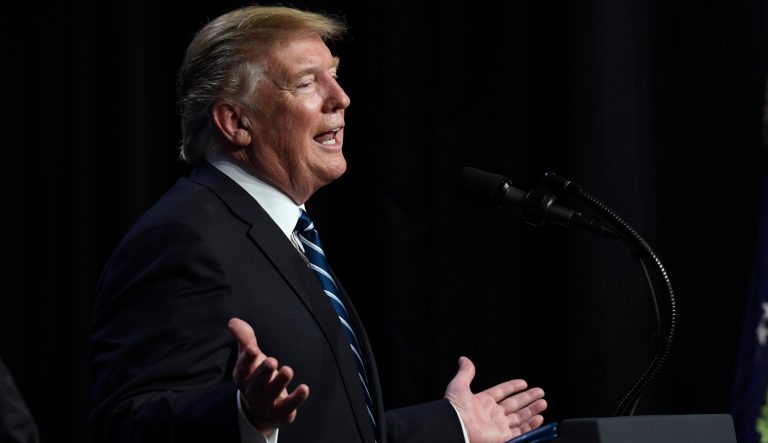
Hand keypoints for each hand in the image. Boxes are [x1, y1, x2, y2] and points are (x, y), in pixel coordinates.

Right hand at [228, 318, 309, 433]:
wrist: (259, 412)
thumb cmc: (255, 376)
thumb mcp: (249, 357)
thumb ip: (245, 338)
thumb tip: (233, 321)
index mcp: (243, 377)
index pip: (242, 368)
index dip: (247, 359)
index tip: (253, 349)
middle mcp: (252, 392)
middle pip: (256, 383)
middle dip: (263, 372)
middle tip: (272, 361)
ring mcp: (266, 403)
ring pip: (272, 394)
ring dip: (279, 382)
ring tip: (288, 370)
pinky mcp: (281, 412)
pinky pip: (288, 406)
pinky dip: (296, 398)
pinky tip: (304, 388)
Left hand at [444, 356, 546, 442]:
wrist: (455, 427)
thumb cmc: (455, 407)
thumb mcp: (459, 385)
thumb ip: (465, 372)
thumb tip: (464, 359)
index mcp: (482, 401)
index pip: (502, 392)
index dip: (513, 387)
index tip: (524, 383)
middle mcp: (492, 413)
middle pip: (514, 404)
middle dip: (528, 398)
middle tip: (540, 392)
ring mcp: (497, 425)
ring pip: (519, 417)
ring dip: (532, 410)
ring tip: (544, 403)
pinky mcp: (502, 436)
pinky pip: (520, 431)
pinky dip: (530, 425)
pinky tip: (539, 418)